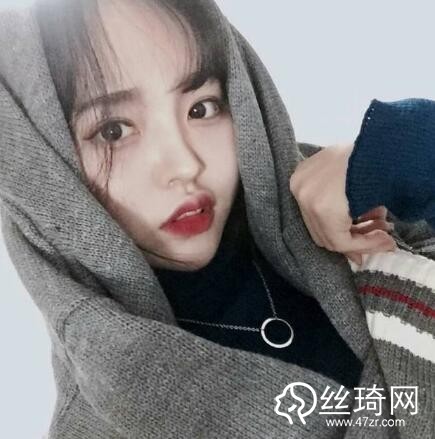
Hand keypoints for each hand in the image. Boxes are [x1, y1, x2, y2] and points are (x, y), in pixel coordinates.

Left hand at [289, 144, 396, 264]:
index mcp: (302, 176)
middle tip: (379, 234)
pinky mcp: (322, 212)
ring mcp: (308, 200)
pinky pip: (341, 241)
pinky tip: (385, 240)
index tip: (364, 230)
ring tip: (386, 235)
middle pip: (320, 227)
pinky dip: (364, 244)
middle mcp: (300, 188)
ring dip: (362, 240)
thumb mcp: (352, 174)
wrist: (382, 149)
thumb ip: (347, 200)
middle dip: (352, 234)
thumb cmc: (369, 157)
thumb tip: (353, 223)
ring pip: (331, 237)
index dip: (339, 226)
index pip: (315, 212)